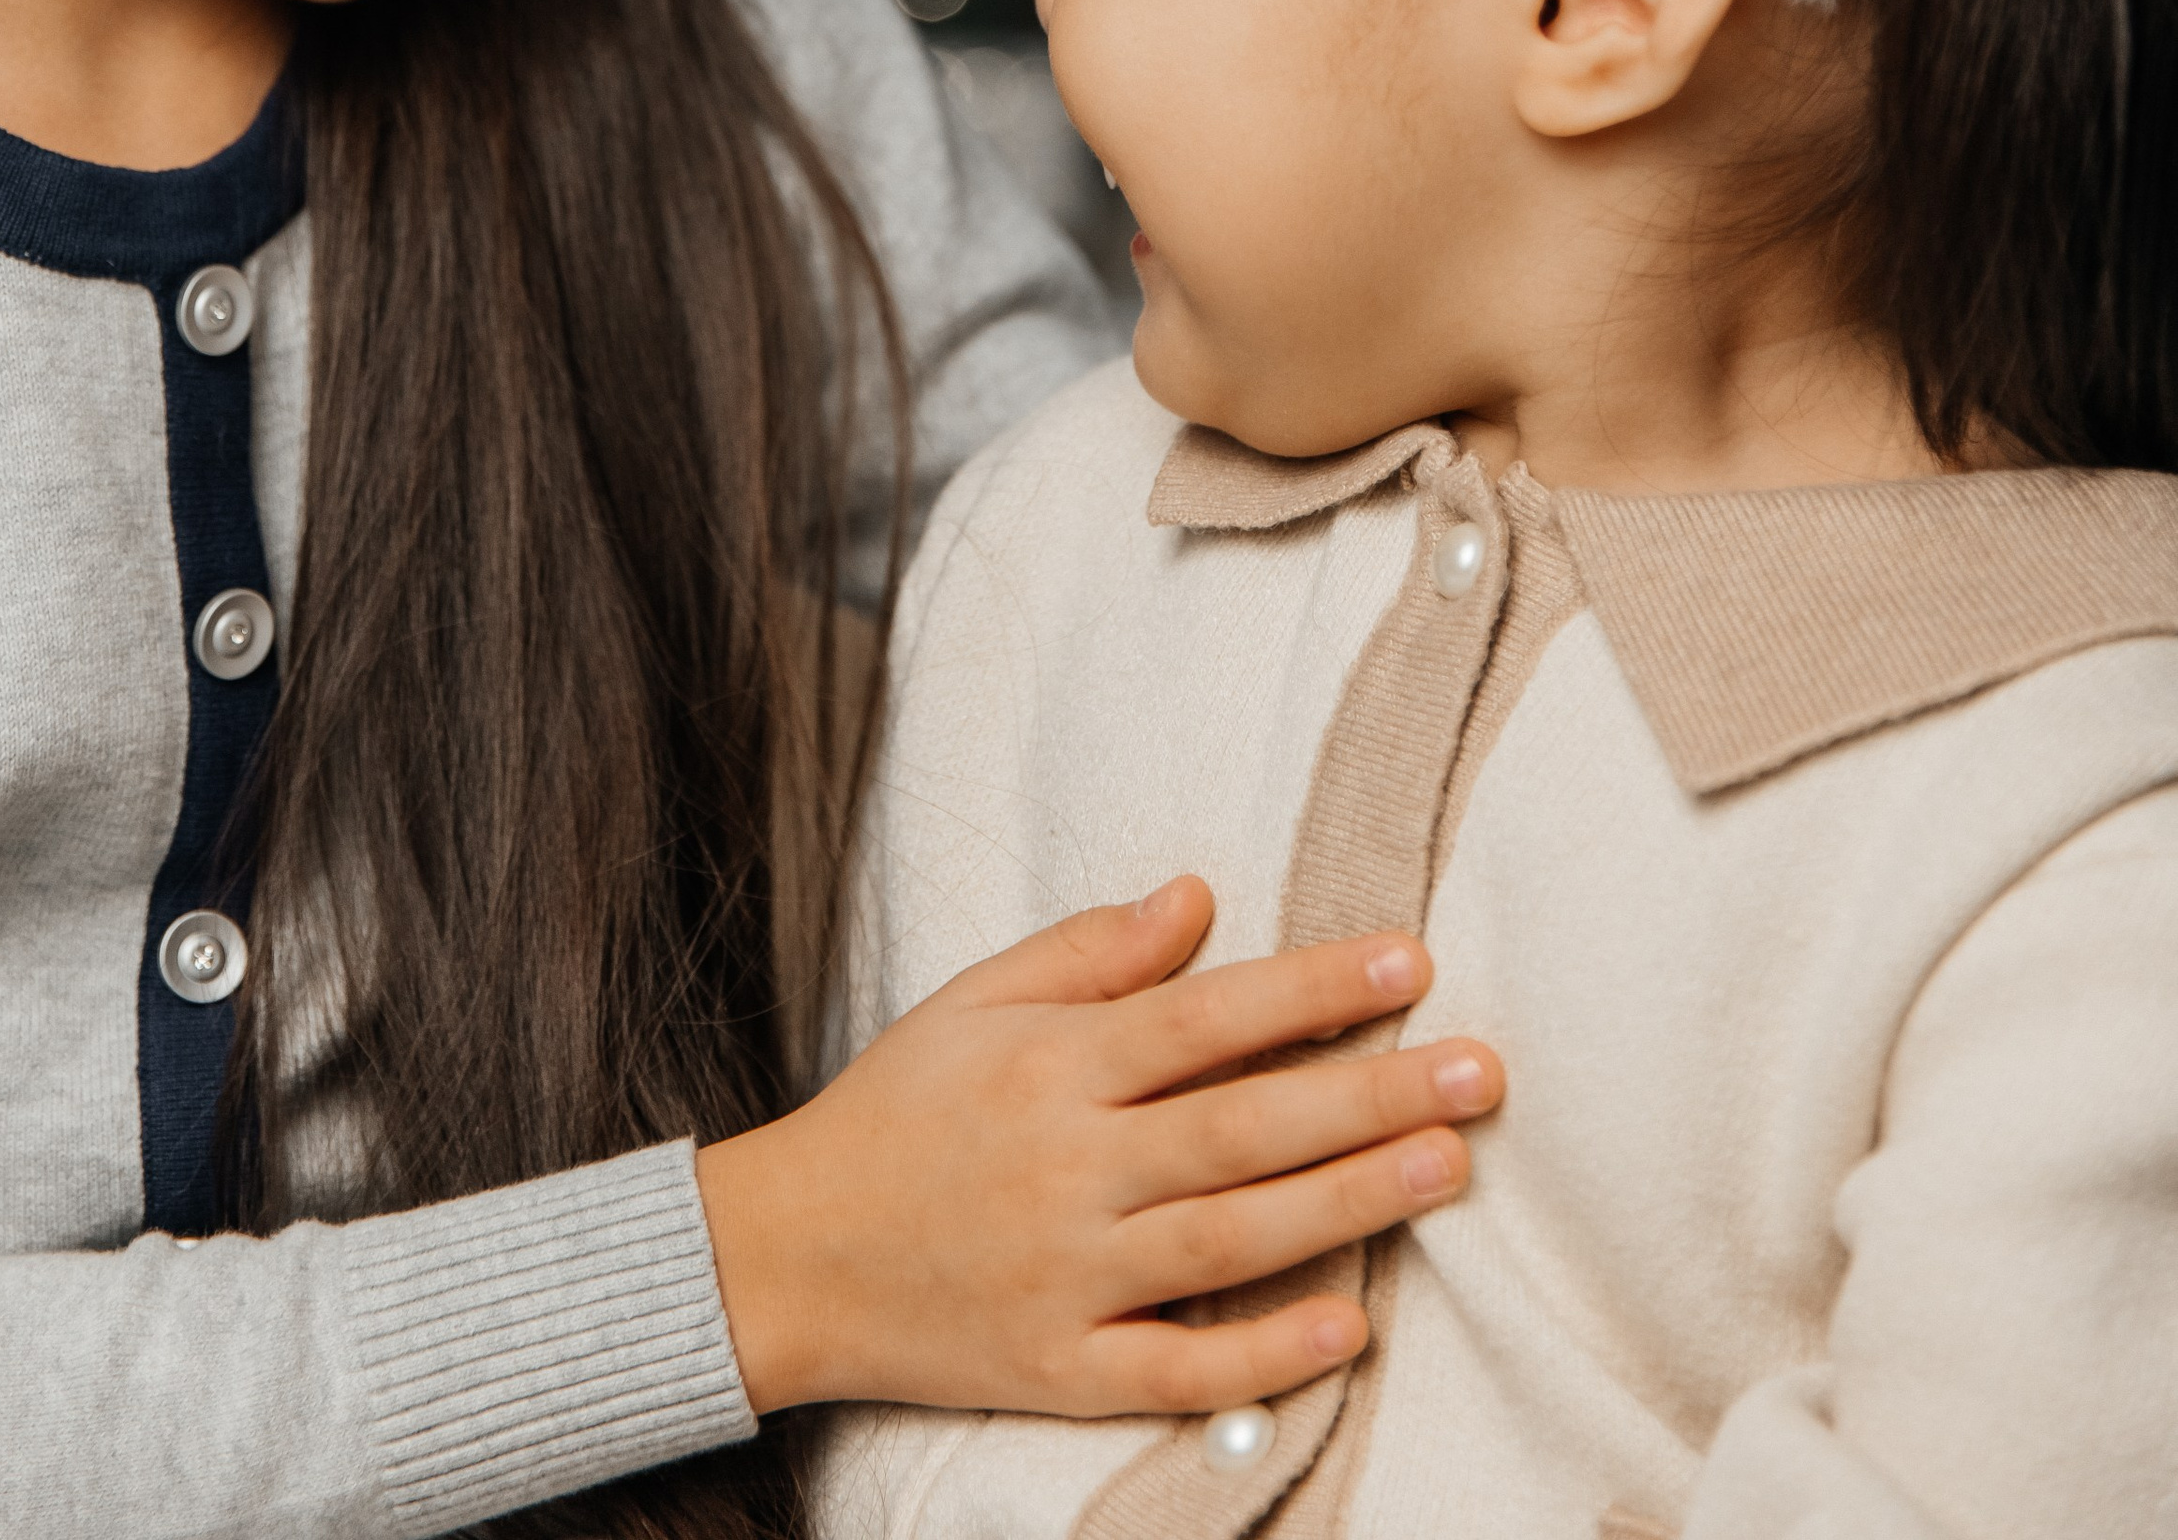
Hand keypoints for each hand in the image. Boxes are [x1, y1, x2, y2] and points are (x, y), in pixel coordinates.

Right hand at [695, 876, 1500, 1416]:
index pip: (1202, 1018)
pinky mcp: (1060, 1371)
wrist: (786, 1257)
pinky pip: (1178, 1368)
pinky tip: (1348, 1326)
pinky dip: (1264, 1353)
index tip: (1408, 961)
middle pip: (1241, 1128)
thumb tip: (1201, 896)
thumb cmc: (896, 1113)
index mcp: (1048, 1067)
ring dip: (1348, 1204)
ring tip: (1448, 1166)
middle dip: (1369, 1095)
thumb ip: (1090, 951)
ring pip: (1229, 1240)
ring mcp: (1067, 1278)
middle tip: (1480, 1071)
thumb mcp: (975, 1002)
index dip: (1309, 987)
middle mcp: (1066, 1169)